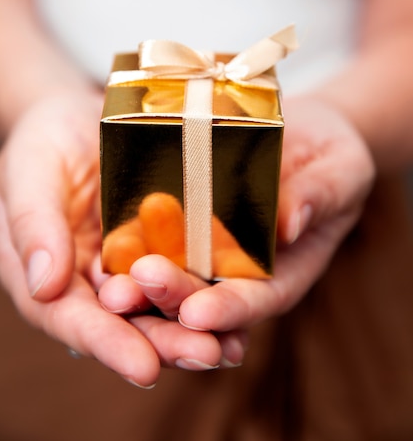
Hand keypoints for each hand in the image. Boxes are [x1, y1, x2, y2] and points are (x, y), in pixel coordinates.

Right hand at [0, 92, 244, 385]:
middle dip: (165, 342)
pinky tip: (241, 311)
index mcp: (51, 272)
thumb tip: (44, 287)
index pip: (73, 317)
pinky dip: (211, 293)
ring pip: (161, 304)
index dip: (107, 343)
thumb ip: (33, 224)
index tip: (144, 367)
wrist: (82, 114)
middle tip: (206, 355)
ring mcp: (131, 264)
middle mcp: (92, 279)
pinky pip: (187, 270)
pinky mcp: (164, 245)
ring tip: (230, 346)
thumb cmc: (47, 138)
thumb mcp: (31, 171)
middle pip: (126, 322)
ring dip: (194, 328)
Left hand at [99, 96, 374, 333]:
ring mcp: (209, 244)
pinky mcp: (184, 218)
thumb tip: (291, 224)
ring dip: (140, 283)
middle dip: (170, 296)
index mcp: (284, 268)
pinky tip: (106, 244)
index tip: (198, 314)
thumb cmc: (332, 153)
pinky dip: (132, 243)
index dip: (230, 309)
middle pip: (204, 293)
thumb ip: (322, 196)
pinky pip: (156, 234)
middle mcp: (240, 267)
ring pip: (173, 273)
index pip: (257, 297)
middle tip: (137, 287)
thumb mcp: (340, 169)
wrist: (303, 132)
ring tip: (110, 282)